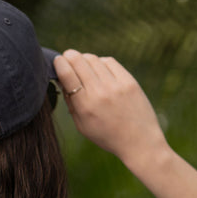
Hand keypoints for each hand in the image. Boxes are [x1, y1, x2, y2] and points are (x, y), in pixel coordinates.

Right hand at [53, 50, 168, 169]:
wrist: (139, 141)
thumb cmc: (107, 135)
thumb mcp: (82, 126)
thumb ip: (71, 103)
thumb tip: (62, 81)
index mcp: (85, 106)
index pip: (67, 74)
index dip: (59, 63)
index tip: (57, 61)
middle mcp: (100, 93)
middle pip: (79, 61)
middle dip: (69, 56)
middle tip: (67, 57)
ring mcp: (116, 86)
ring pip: (93, 59)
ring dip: (84, 58)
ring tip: (83, 65)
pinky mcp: (129, 81)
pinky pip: (109, 62)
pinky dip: (101, 62)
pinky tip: (100, 69)